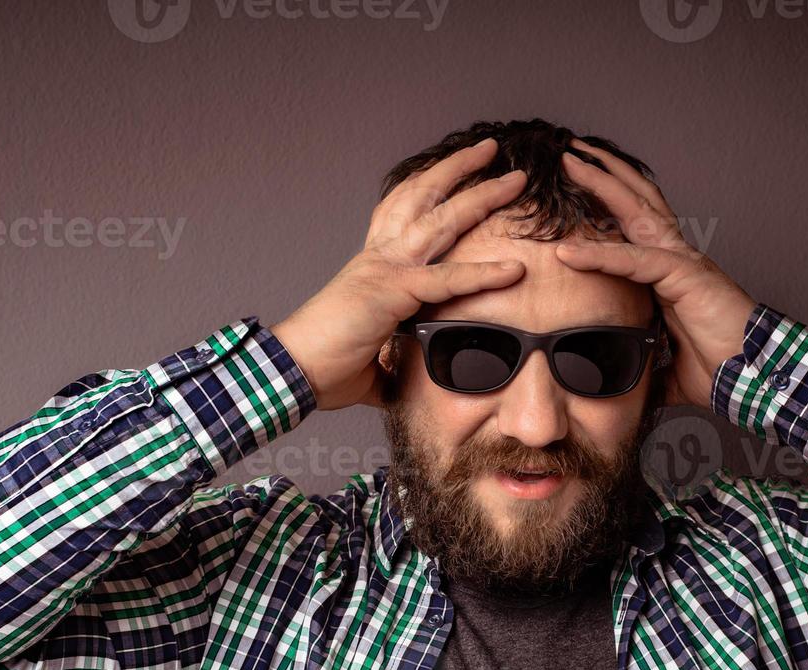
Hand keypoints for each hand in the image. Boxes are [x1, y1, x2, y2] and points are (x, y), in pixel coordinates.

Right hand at [270, 139, 527, 410]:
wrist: (292, 370)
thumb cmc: (324, 366)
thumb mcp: (370, 357)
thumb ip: (391, 361)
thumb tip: (403, 382)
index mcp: (372, 264)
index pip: (402, 209)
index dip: (428, 184)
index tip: (455, 170)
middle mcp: (379, 255)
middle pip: (423, 196)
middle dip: (460, 169)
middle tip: (490, 149)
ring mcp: (385, 268)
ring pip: (440, 218)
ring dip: (480, 195)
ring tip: (515, 178)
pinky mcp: (392, 292)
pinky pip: (447, 279)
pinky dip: (483, 274)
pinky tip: (514, 269)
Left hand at [553, 140, 754, 410]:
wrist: (754, 376)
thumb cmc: (720, 367)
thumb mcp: (666, 366)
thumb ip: (643, 364)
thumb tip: (618, 382)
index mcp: (672, 271)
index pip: (636, 225)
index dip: (610, 201)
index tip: (580, 184)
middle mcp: (677, 256)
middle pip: (636, 200)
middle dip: (604, 173)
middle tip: (572, 152)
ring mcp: (682, 261)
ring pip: (636, 210)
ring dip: (602, 184)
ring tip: (571, 161)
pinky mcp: (685, 275)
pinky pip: (633, 260)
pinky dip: (599, 256)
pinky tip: (567, 252)